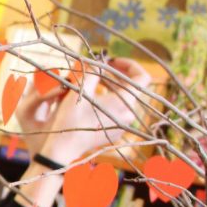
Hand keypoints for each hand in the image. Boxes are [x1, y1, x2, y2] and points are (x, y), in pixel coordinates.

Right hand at [15, 57, 150, 165]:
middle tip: (98, 68)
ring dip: (111, 87)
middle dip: (115, 75)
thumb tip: (100, 59)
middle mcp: (128, 115)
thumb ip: (93, 70)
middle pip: (131, 87)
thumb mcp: (80, 89)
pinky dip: (108, 101)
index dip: (130, 64)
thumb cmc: (70, 118)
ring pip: (123, 99)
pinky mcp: (116, 132)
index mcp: (124, 102)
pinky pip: (118, 111)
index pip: (142, 77)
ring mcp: (123, 125)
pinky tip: (91, 100)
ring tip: (92, 83)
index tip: (111, 61)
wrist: (64, 147)